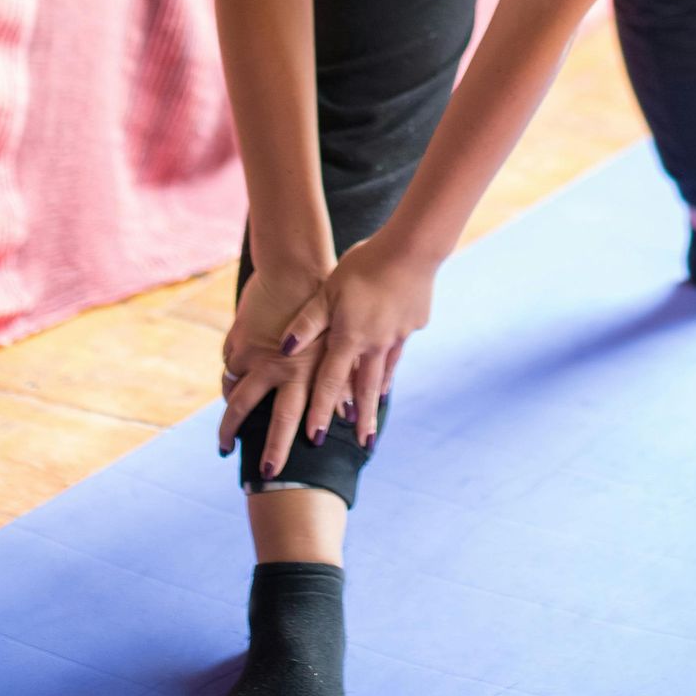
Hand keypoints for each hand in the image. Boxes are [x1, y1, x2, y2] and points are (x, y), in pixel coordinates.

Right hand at [217, 262, 331, 480]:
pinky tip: (235, 384)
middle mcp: (276, 365)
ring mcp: (254, 352)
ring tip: (228, 433)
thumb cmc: (330, 305)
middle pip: (252, 410)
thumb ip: (343, 381)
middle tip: (234, 458)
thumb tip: (349, 414)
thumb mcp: (341, 344)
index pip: (288, 417)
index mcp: (304, 369)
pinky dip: (232, 375)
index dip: (280, 445)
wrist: (298, 266)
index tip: (272, 470)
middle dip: (243, 438)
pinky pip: (230, 364)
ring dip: (230, 412)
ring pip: (234, 389)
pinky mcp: (239, 337)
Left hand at [291, 236, 435, 447]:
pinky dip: (389, 370)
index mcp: (349, 337)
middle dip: (361, 420)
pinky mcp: (412, 325)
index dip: (320, 411)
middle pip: (363, 390)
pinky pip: (396, 354)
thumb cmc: (364, 265)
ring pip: (382, 374)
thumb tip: (284, 348)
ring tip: (371, 420)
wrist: (411, 250)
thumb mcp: (329, 290)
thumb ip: (308, 321)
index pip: (329, 382)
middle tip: (362, 445)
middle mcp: (374, 343)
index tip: (315, 438)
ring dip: (375, 400)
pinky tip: (387, 378)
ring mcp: (396, 336)